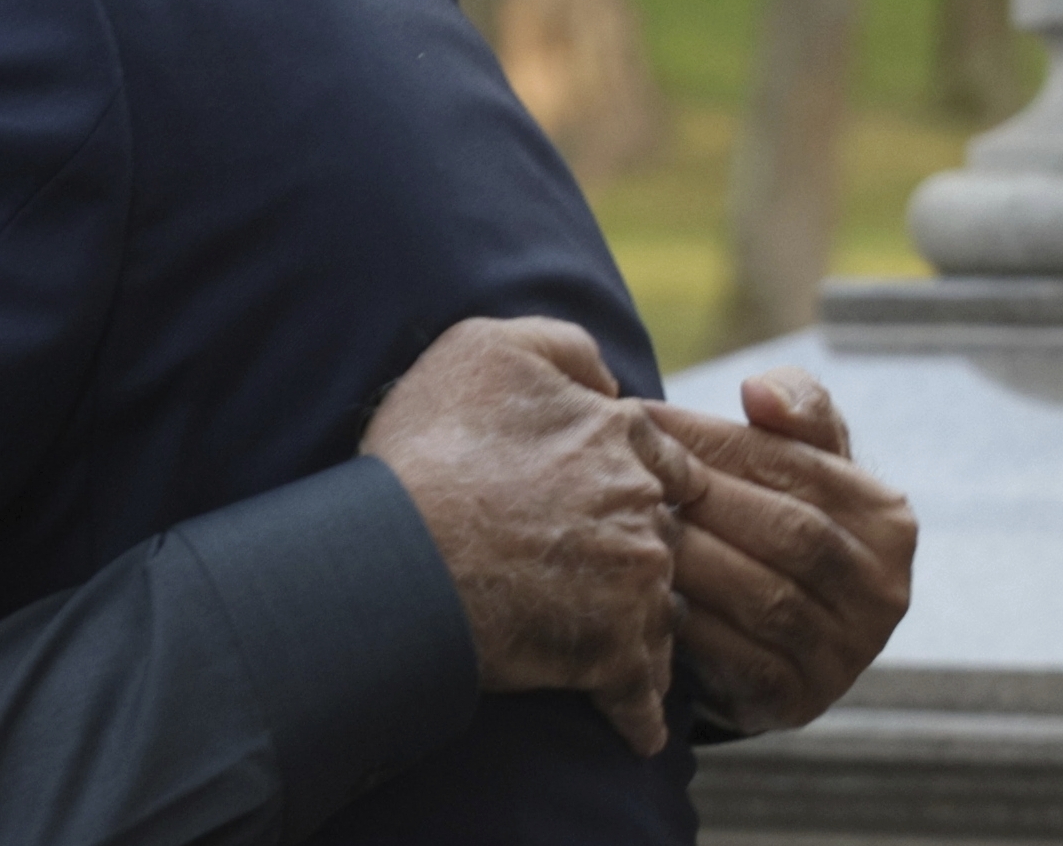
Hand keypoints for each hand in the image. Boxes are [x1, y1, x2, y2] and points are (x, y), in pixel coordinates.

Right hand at [363, 317, 704, 756]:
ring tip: (592, 638)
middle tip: (585, 566)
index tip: (597, 500)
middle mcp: (647, 511)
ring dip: (636, 627)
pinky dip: (636, 714)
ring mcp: (639, 588)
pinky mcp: (616, 658)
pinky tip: (623, 719)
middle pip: (666, 535)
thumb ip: (562, 348)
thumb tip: (609, 380)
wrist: (399, 552)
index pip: (666, 460)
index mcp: (626, 438)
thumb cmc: (431, 448)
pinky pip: (645, 699)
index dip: (632, 479)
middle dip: (637, 552)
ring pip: (662, 614)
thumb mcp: (486, 348)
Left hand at [645, 369, 913, 734]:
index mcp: (887, 517)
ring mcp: (848, 651)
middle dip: (696, 498)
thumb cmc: (771, 513)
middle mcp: (884, 589)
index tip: (635, 417)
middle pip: (783, 530)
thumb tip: (759, 390)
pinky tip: (642, 593)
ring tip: (624, 526)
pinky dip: (688, 623)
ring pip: (762, 594)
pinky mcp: (799, 699)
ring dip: (689, 559)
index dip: (707, 438)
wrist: (765, 627)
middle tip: (620, 474)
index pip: (791, 464)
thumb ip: (794, 407)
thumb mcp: (796, 457)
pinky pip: (739, 655)